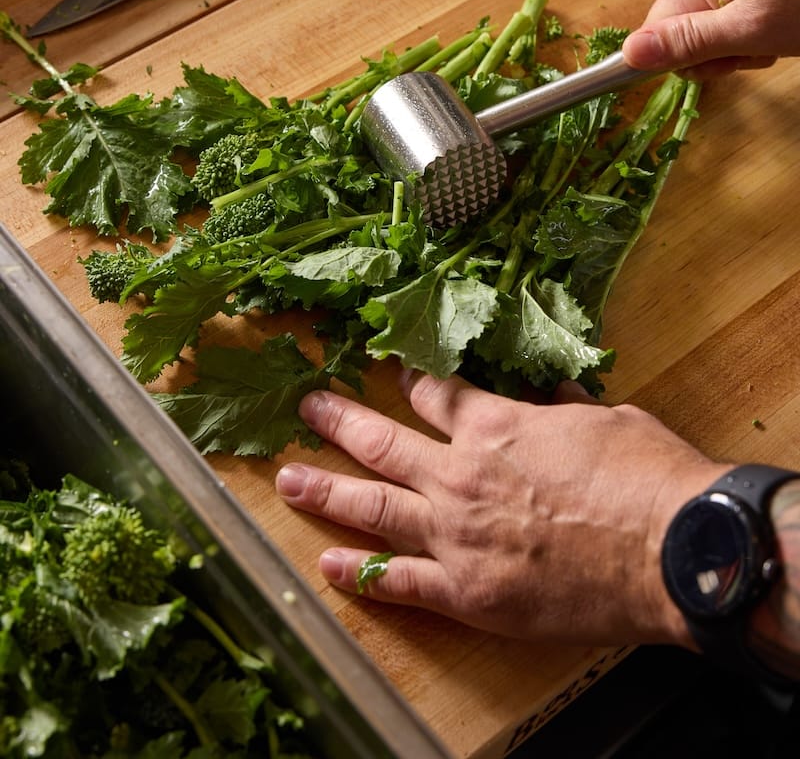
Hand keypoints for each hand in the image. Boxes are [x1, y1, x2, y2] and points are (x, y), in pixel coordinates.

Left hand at [276, 371, 724, 646]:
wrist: (669, 549)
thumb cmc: (645, 476)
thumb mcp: (607, 420)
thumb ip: (567, 408)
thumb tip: (558, 394)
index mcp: (496, 425)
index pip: (436, 395)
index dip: (411, 380)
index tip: (392, 371)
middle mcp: (461, 474)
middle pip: (383, 442)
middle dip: (340, 421)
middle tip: (307, 408)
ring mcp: (457, 535)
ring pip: (374, 506)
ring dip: (326, 490)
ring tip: (288, 480)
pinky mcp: (468, 591)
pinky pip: (400, 581)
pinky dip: (361, 575)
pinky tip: (329, 567)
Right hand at [622, 0, 799, 79]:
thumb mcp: (751, 30)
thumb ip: (689, 43)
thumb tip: (629, 54)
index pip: (656, 38)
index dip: (692, 61)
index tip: (732, 60)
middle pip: (683, 28)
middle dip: (721, 49)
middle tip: (762, 45)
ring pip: (710, 19)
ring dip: (742, 37)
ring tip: (779, 29)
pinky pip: (732, 2)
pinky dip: (755, 18)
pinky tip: (782, 15)